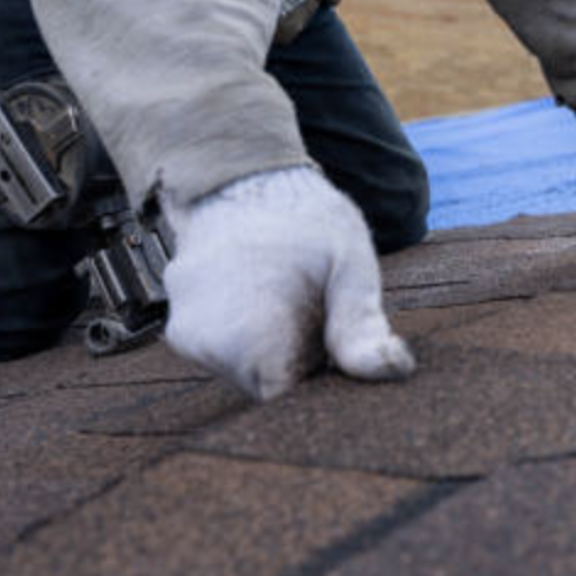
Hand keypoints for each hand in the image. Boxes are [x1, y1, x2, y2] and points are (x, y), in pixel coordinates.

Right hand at [162, 166, 414, 399]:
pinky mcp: (183, 329)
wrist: (243, 175)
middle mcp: (203, 342)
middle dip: (300, 364)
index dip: (320, 379)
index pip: (287, 400)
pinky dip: (254, 337)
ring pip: (248, 372)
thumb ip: (363, 324)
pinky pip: (229, 352)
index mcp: (247, 335)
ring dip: (277, 350)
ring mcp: (187, 335)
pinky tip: (268, 298)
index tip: (334, 344)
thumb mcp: (348, 263)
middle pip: (267, 389)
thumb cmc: (303, 217)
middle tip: (317, 313)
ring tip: (291, 298)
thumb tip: (392, 370)